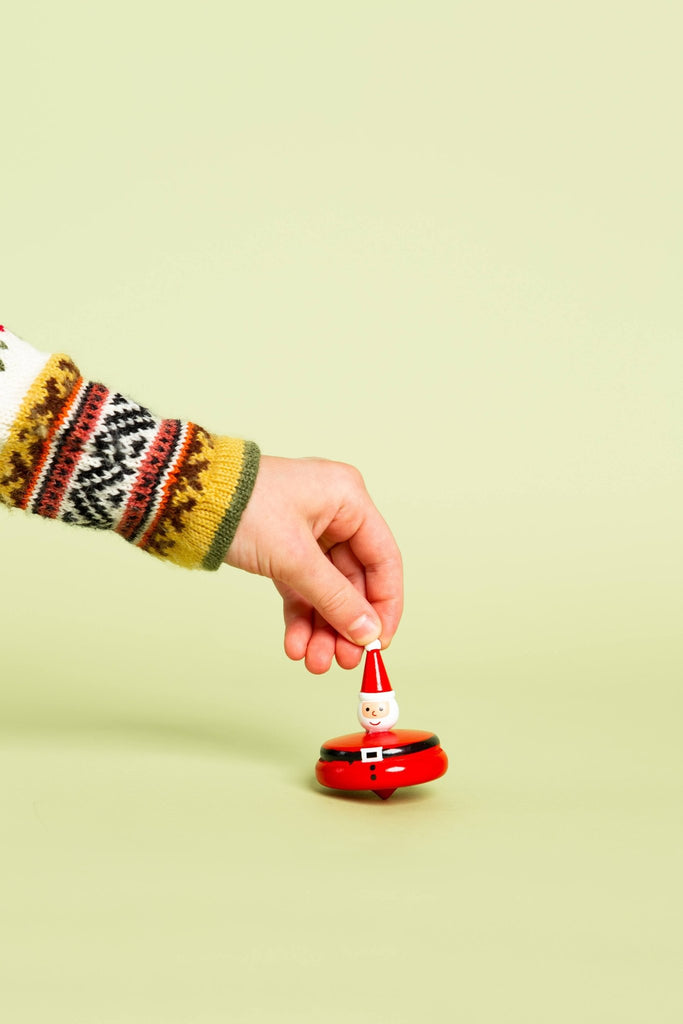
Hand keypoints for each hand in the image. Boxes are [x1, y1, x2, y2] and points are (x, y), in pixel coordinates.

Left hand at [225, 455, 402, 673]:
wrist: (185, 500)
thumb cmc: (240, 506)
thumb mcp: (294, 558)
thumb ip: (335, 599)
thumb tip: (367, 633)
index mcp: (349, 499)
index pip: (384, 560)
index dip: (385, 605)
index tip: (379, 643)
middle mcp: (334, 512)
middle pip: (354, 581)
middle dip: (345, 624)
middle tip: (342, 660)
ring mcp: (308, 530)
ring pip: (326, 589)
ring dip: (322, 628)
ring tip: (313, 661)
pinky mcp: (283, 547)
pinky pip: (301, 587)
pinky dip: (300, 616)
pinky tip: (296, 644)